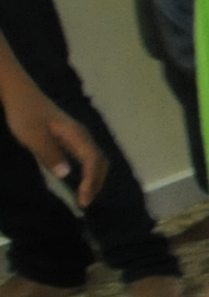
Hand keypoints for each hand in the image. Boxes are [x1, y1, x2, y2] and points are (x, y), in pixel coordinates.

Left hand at [2, 85, 105, 203]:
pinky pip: (86, 157)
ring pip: (95, 159)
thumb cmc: (25, 114)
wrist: (20, 94)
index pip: (92, 161)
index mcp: (76, 135)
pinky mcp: (69, 137)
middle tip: (84, 202)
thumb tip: (66, 175)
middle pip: (100, 161)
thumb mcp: (33, 136)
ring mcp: (77, 136)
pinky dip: (87, 171)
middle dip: (96, 183)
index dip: (90, 182)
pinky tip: (77, 179)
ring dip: (93, 178)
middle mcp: (82, 136)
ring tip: (83, 195)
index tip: (82, 200)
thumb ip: (50, 155)